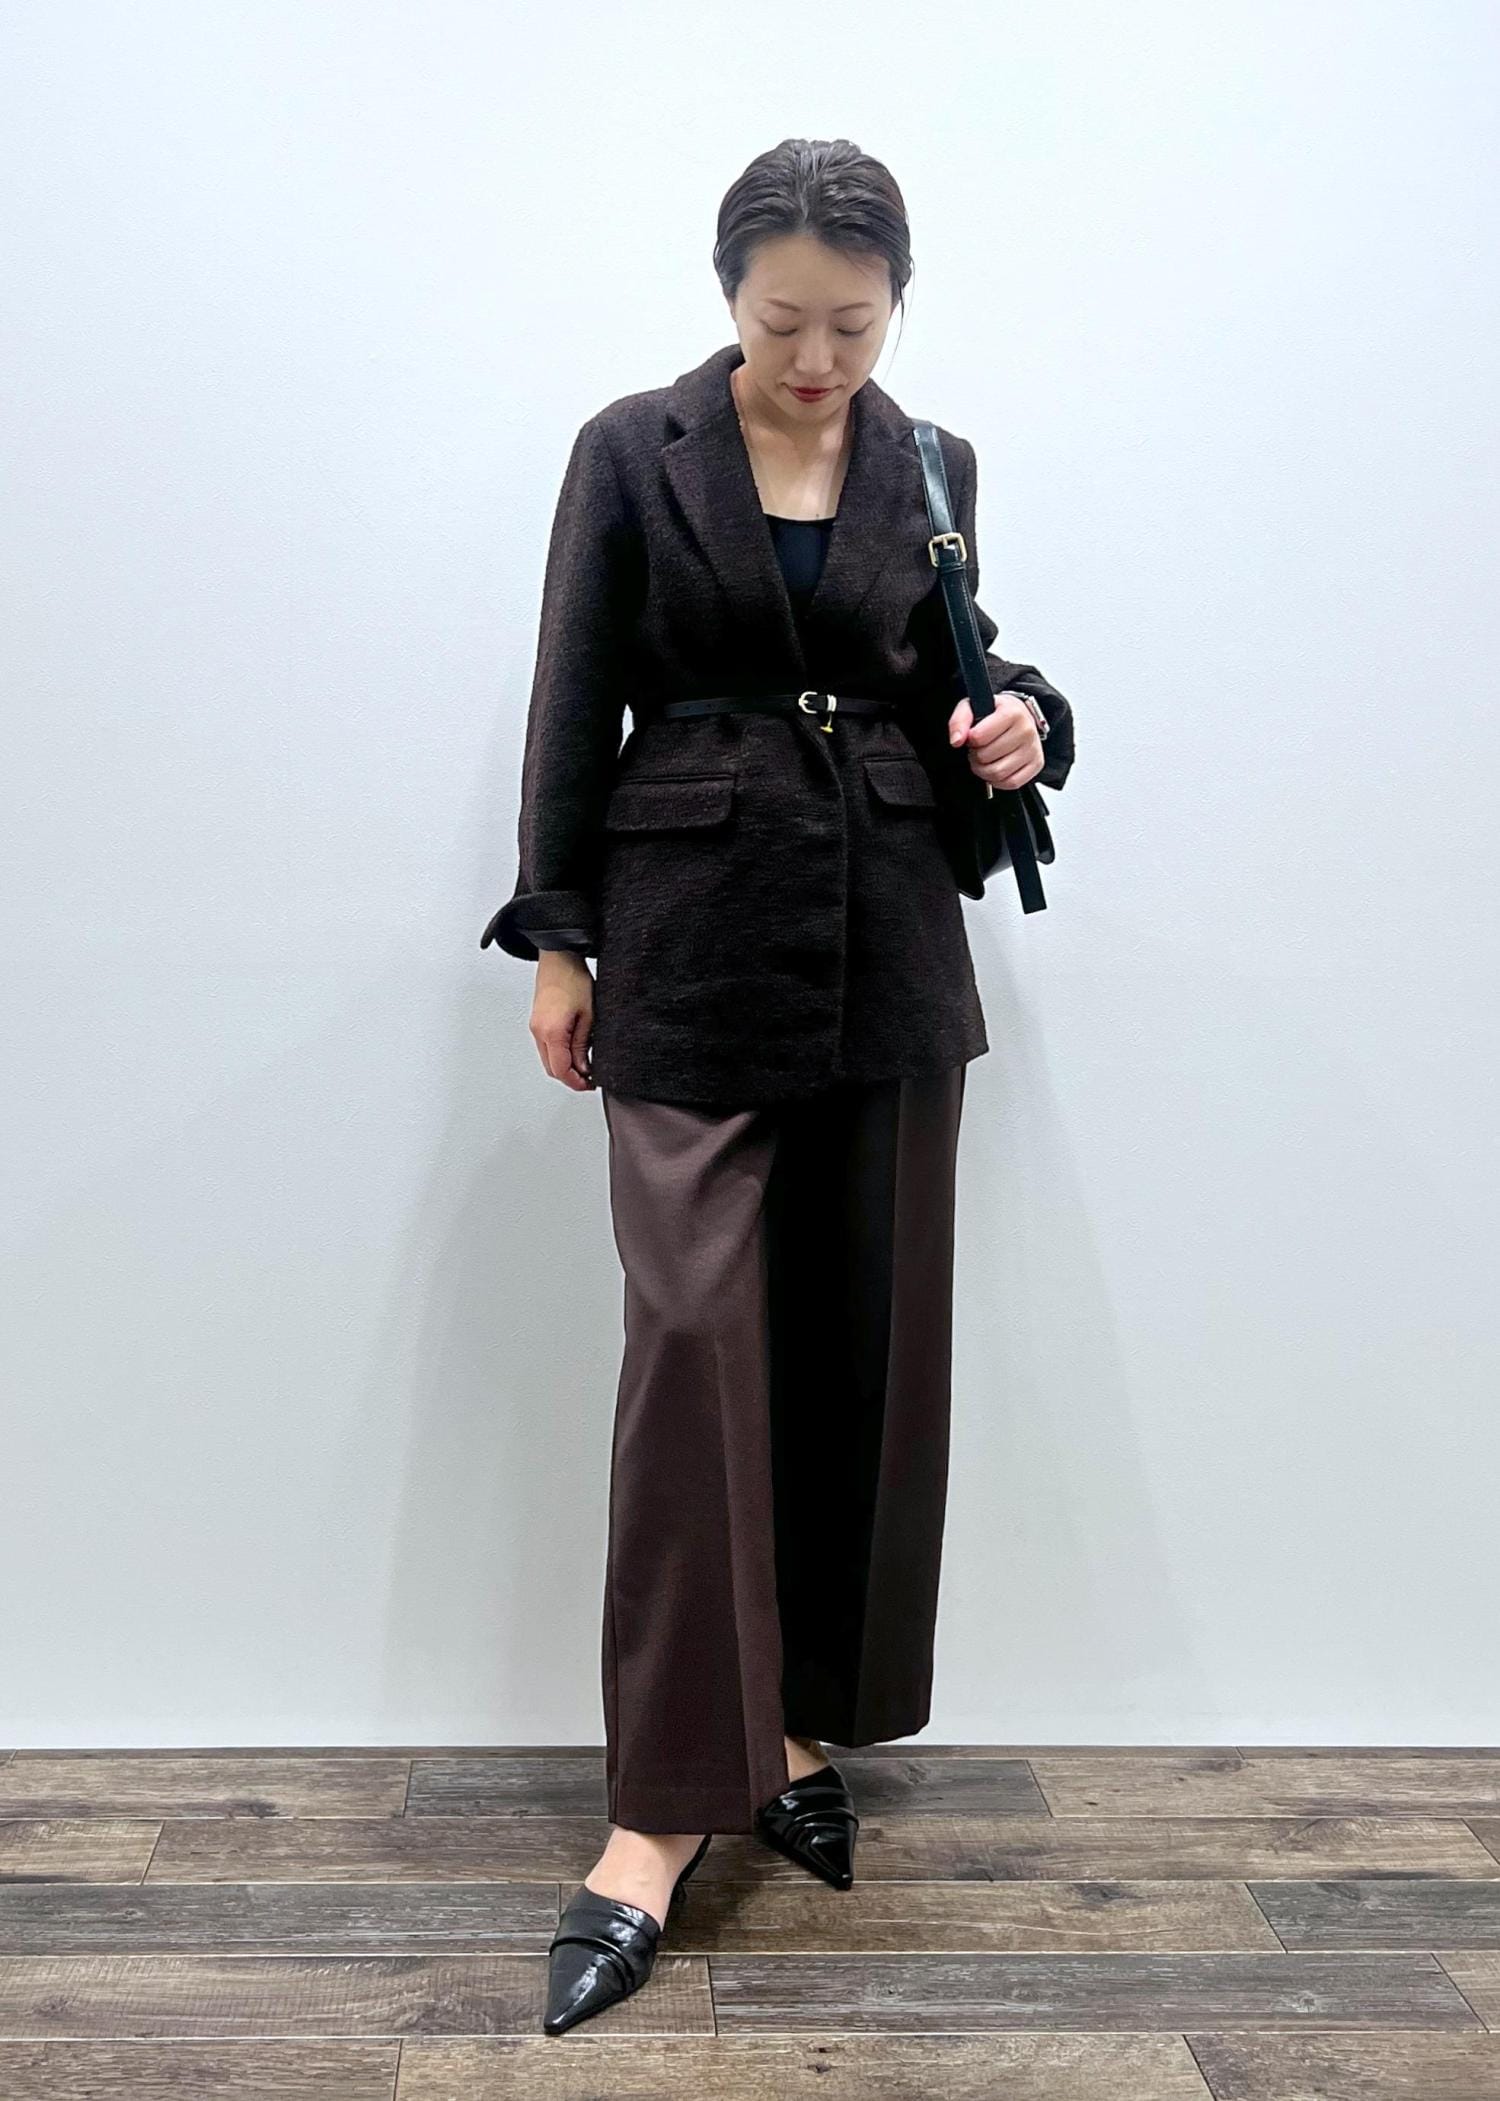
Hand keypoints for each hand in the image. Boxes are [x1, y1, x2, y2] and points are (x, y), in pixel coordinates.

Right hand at [529, 950, 595, 1090]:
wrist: (558, 959)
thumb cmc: (574, 980)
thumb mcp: (588, 1016)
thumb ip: (583, 1045)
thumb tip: (584, 1068)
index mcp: (552, 1031)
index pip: (561, 1070)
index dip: (576, 1082)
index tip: (590, 1084)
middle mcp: (539, 1032)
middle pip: (552, 1069)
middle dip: (570, 1078)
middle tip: (589, 1078)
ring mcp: (535, 1027)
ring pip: (548, 1060)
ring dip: (564, 1067)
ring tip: (584, 1065)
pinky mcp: (537, 1023)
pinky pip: (546, 1048)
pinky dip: (559, 1055)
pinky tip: (573, 1052)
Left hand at [947, 689, 1044, 791]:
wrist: (1020, 717)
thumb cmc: (995, 713)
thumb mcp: (973, 707)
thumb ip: (960, 720)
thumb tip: (956, 740)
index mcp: (1012, 713)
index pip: (979, 737)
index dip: (970, 739)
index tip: (973, 736)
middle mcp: (1026, 730)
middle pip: (986, 756)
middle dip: (975, 755)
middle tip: (978, 749)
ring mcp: (1033, 749)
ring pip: (997, 772)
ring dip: (984, 770)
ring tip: (984, 759)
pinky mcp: (1036, 764)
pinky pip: (1011, 783)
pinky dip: (998, 780)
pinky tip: (995, 767)